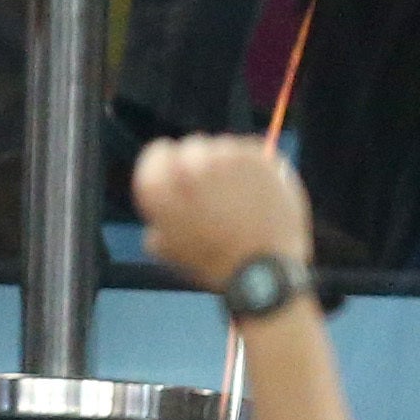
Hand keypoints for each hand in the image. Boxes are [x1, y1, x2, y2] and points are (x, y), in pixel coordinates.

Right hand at [129, 133, 314, 290]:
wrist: (261, 274)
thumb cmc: (211, 265)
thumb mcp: (167, 248)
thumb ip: (158, 219)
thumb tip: (160, 211)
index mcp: (160, 182)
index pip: (158, 152)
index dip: (170, 168)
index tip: (182, 180)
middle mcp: (188, 161)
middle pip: (193, 146)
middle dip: (201, 165)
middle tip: (215, 192)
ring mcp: (226, 155)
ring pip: (224, 147)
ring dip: (228, 166)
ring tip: (241, 196)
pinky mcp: (258, 157)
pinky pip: (250, 150)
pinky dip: (253, 167)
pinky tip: (257, 190)